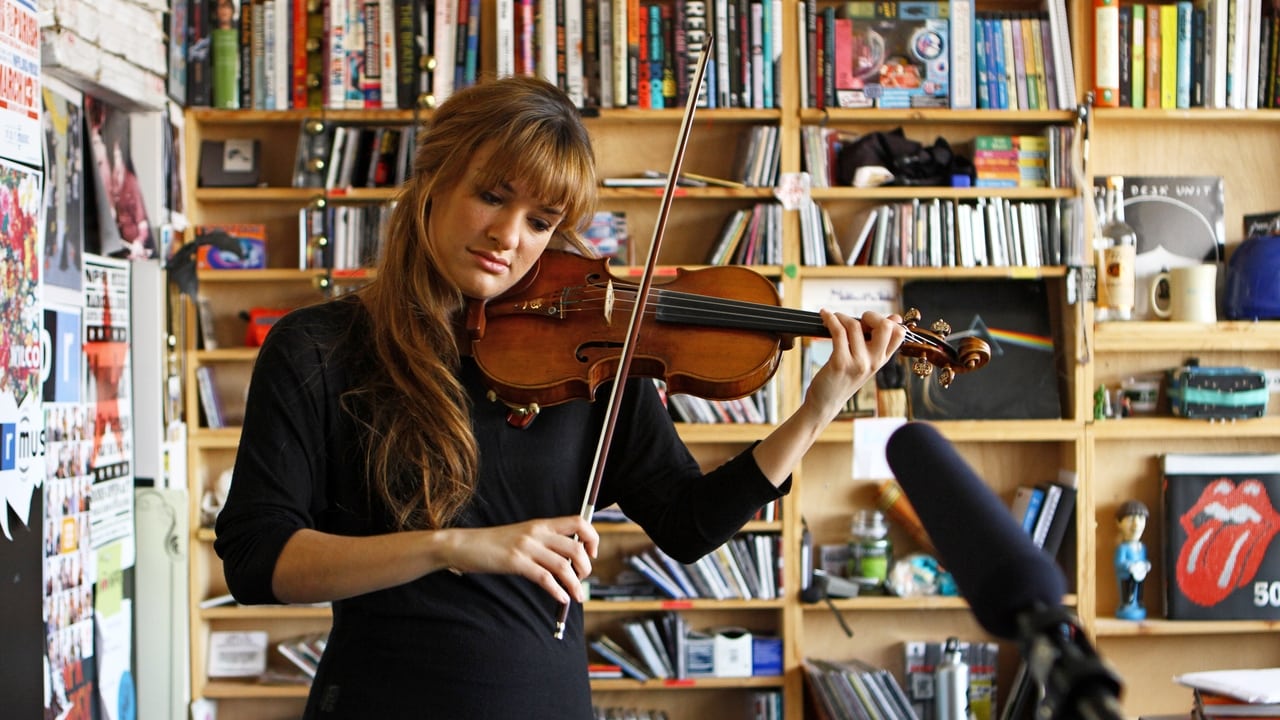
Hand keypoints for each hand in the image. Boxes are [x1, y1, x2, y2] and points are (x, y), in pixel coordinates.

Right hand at [446, 515, 598, 603]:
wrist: (465, 545)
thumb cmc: (495, 543)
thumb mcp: (523, 535)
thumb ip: (544, 542)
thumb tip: (569, 560)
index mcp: (541, 524)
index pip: (579, 522)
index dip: (592, 537)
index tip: (592, 553)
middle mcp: (537, 532)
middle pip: (576, 547)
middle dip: (586, 567)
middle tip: (582, 579)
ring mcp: (526, 547)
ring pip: (564, 566)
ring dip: (575, 584)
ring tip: (576, 596)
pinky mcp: (515, 562)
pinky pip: (545, 578)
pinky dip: (558, 591)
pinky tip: (561, 598)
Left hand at [803, 310, 906, 421]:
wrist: (826, 402)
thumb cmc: (843, 378)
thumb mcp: (866, 361)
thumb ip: (878, 341)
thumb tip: (896, 317)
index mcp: (882, 360)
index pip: (899, 334)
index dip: (887, 320)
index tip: (871, 321)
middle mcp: (874, 362)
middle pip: (885, 327)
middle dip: (870, 315)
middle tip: (856, 319)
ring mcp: (858, 363)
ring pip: (855, 326)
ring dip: (841, 316)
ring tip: (833, 317)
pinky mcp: (840, 363)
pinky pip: (838, 332)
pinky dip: (830, 319)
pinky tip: (825, 315)